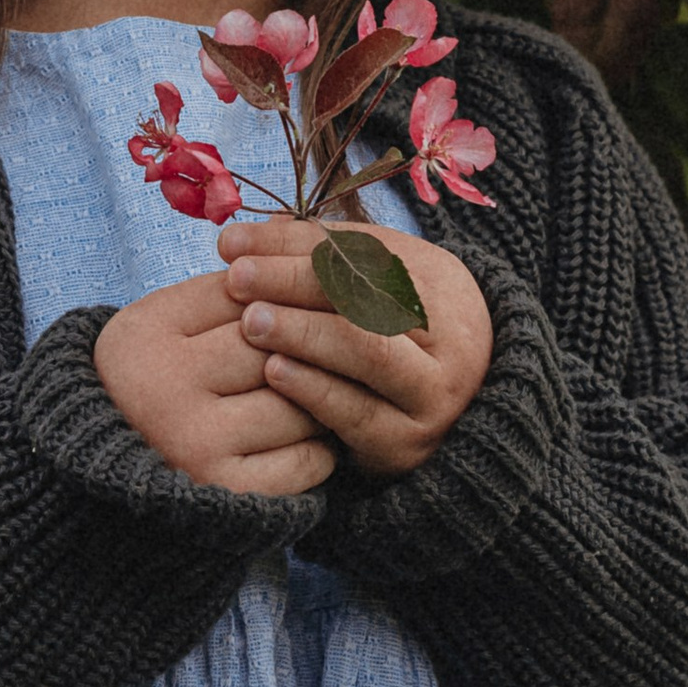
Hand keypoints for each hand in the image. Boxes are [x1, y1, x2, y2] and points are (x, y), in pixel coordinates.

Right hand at [95, 269, 335, 497]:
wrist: (103, 472)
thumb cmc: (150, 380)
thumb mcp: (163, 323)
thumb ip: (223, 290)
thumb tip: (297, 246)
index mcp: (147, 334)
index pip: (244, 295)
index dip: (283, 294)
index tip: (305, 300)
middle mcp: (165, 389)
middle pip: (275, 345)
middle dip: (311, 341)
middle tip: (338, 341)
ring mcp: (195, 445)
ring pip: (300, 402)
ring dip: (324, 395)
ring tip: (324, 389)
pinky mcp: (227, 492)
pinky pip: (307, 460)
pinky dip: (321, 447)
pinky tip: (309, 438)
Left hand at [215, 212, 492, 478]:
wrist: (452, 416)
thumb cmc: (393, 336)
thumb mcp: (370, 286)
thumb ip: (316, 258)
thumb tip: (244, 240)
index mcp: (441, 285)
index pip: (364, 253)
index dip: (296, 246)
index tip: (236, 243)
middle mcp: (449, 340)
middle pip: (369, 299)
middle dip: (295, 283)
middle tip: (238, 278)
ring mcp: (432, 397)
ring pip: (370, 354)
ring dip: (304, 333)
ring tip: (251, 321)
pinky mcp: (407, 446)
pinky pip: (357, 413)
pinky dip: (313, 388)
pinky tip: (274, 369)